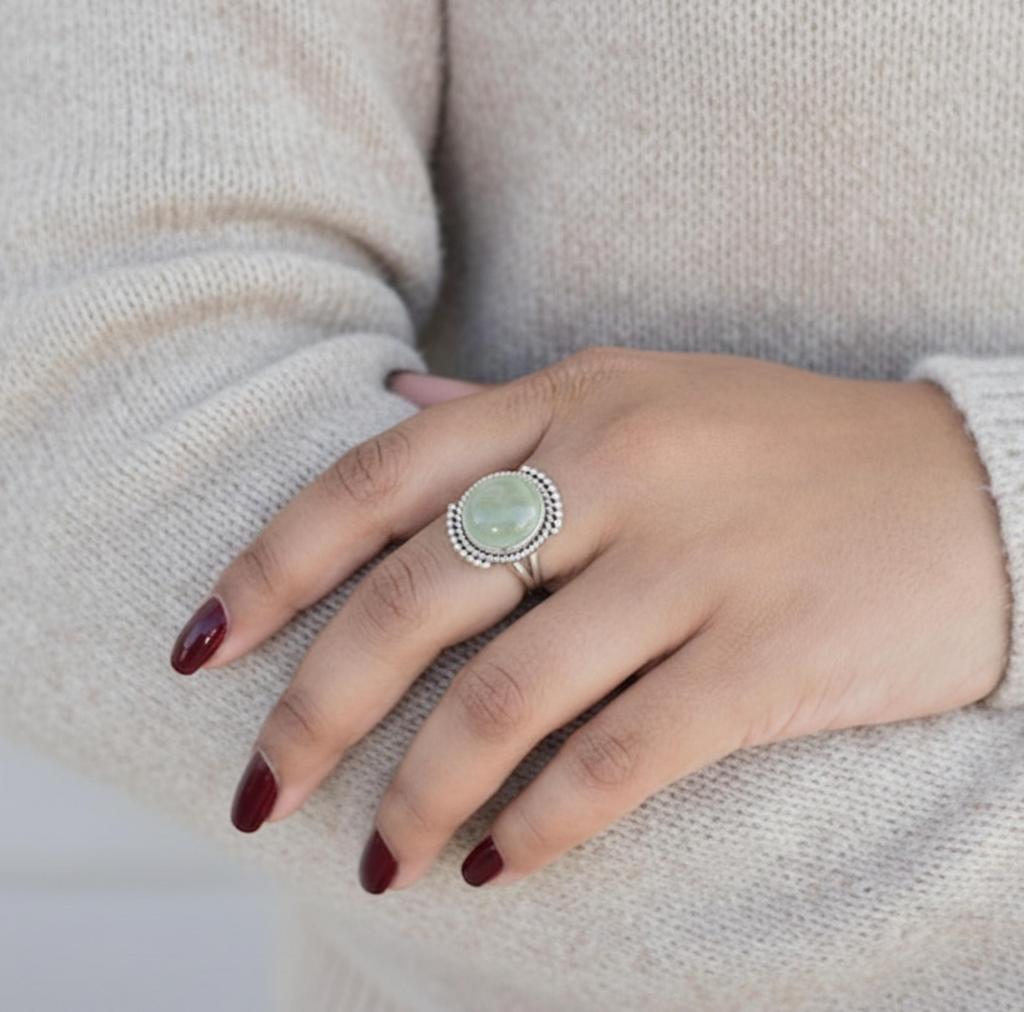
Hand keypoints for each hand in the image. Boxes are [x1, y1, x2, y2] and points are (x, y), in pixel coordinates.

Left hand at [170, 348, 1010, 891]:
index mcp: (570, 400)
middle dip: (312, 710)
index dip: (268, 572)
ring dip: (418, 792)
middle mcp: (617, 468)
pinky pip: (618, 756)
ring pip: (504, 694)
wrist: (965, 486)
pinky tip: (492, 864)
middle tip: (257, 793)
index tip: (200, 653)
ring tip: (375, 856)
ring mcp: (693, 560)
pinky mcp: (766, 654)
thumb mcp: (640, 394)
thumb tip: (391, 401)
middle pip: (411, 598)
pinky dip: (539, 823)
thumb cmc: (778, 446)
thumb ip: (507, 409)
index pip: (371, 482)